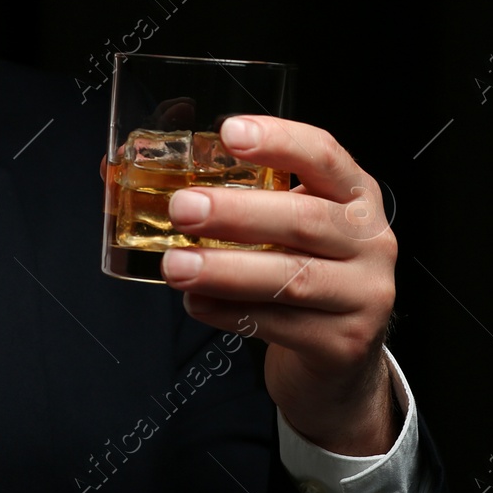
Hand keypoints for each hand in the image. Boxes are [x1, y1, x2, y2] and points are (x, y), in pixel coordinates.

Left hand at [159, 115, 399, 455]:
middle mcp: (370, 240)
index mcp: (355, 196)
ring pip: (291, 278)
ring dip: (225, 270)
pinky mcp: (344, 343)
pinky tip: (197, 304)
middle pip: (305, 219)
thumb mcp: (285, 227)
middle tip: (182, 208)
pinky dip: (229, 313)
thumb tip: (122, 170)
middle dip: (237, 213)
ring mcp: (363, 295)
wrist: (341, 359)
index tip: (229, 133)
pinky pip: (279, 325)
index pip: (324, 155)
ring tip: (175, 266)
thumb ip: (230, 197)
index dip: (279, 140)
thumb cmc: (304, 273)